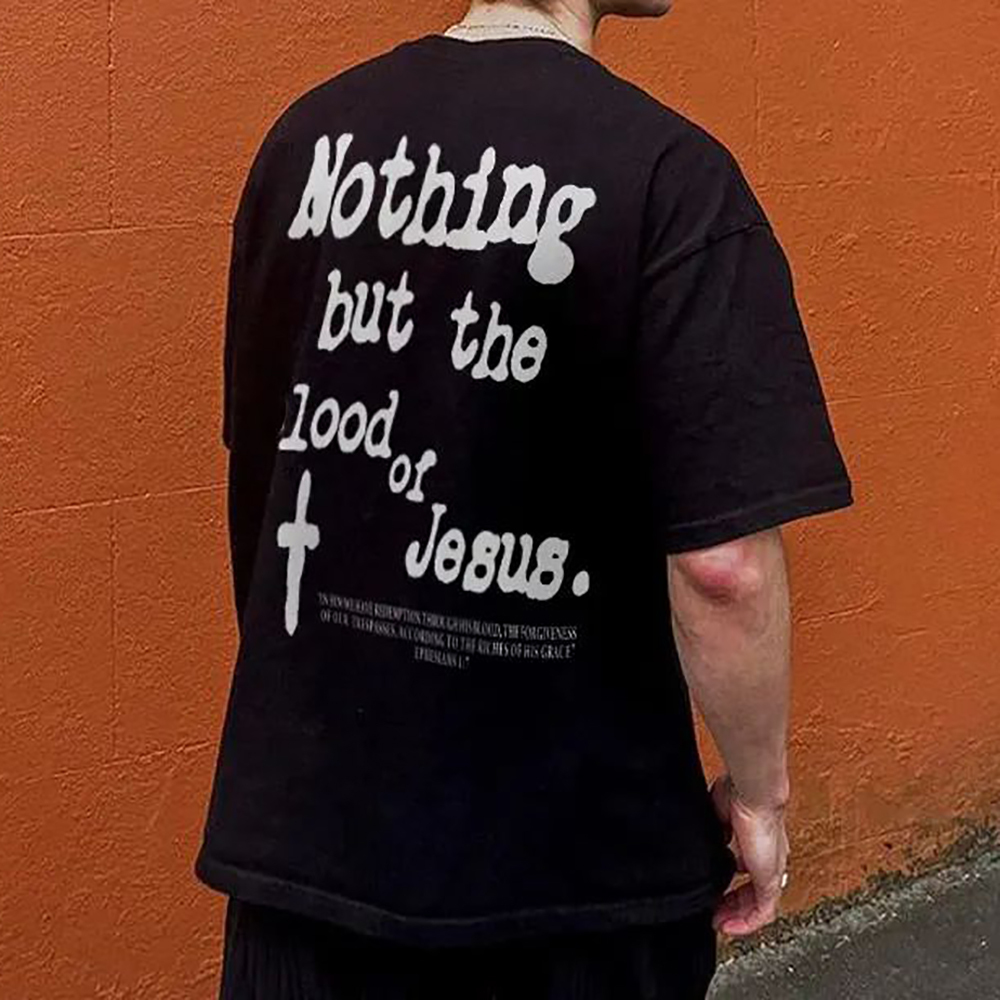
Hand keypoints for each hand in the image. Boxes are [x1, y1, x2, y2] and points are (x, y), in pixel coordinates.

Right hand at [709, 773, 789, 937]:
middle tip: (714, 912)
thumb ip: (717, 829)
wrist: (753, 793)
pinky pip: (763, 912)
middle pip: (752, 890)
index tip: (713, 890)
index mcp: (756, 840)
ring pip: (758, 904)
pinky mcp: (769, 879)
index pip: (745, 868)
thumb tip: (709, 838)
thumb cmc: (739, 793)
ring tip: (720, 924)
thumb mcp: (720, 814)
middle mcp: (766, 858)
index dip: (730, 882)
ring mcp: (770, 870)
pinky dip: (746, 923)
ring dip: (739, 916)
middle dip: (732, 904)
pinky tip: (729, 926)